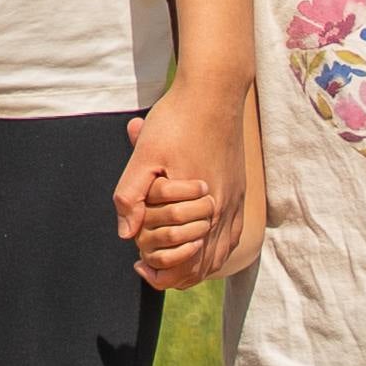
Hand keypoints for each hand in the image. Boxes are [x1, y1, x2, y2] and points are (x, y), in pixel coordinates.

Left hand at [113, 81, 257, 289]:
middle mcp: (223, 208)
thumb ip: (131, 195)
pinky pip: (232, 236)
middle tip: (149, 269)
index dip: (160, 273)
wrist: (214, 91)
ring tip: (170, 266)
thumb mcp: (144, 154)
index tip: (139, 267)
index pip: (184, 261)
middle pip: (203, 264)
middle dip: (176, 274)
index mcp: (200, 204)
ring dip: (196, 266)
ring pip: (220, 253)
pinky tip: (201, 248)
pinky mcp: (240, 191)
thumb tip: (126, 234)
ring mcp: (235, 200)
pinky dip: (216, 251)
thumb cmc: (175, 119)